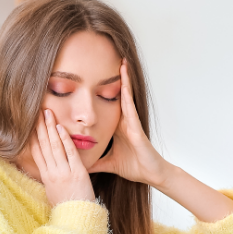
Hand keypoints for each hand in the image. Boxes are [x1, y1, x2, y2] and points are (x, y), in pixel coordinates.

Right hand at [31, 109, 96, 206]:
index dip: (32, 136)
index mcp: (45, 177)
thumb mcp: (52, 192)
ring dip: (50, 128)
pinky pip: (69, 153)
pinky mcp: (77, 173)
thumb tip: (45, 166)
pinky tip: (60, 128)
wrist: (77, 219)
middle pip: (43, 145)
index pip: (36, 152)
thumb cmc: (66, 206)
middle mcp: (52, 173)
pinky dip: (64, 140)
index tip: (30, 123)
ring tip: (47, 113)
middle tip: (37, 111)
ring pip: (54, 146)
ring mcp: (64, 172)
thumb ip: (49, 178)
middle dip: (40, 127)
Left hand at [89, 60, 171, 187]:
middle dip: (115, 78)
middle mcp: (124, 121)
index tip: (92, 77)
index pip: (106, 105)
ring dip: (124, 80)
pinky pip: (131, 109)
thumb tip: (80, 165)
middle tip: (111, 59)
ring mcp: (131, 123)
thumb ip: (95, 162)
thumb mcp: (108, 163)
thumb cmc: (135, 167)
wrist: (152, 175)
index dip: (101, 91)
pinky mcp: (137, 128)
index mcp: (117, 127)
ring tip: (122, 63)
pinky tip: (124, 85)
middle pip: (117, 95)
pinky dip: (127, 97)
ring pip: (126, 98)